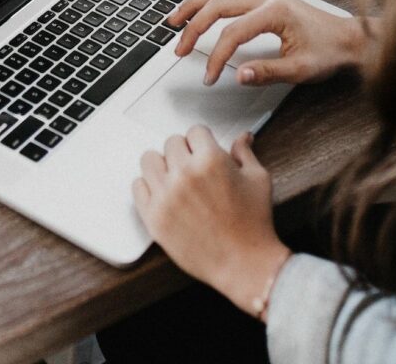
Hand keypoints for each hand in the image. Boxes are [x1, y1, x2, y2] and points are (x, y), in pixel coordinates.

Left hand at [133, 126, 290, 316]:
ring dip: (162, 165)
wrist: (243, 264)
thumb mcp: (258, 180)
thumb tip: (243, 138)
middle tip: (193, 167)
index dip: (202, 141)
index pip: (195, 131)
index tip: (204, 150)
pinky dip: (148, 187)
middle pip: (171, 143)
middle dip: (184, 151)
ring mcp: (165, 196)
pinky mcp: (153, 217)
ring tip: (175, 178)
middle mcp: (184, 174)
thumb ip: (245, 154)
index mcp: (210, 160)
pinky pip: (137, 186)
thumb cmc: (254, 225)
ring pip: (149, 160)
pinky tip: (163, 194)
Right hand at [169, 0, 368, 85]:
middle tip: (179, 49)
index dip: (216, 57)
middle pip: (217, 5)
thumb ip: (268, 73)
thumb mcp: (301, 70)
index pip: (232, 33)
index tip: (209, 77)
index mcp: (276, 11)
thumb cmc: (330, 52)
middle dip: (193, 28)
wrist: (350, 38)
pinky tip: (197, 10)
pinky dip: (208, 1)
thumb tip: (239, 75)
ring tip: (174, 21)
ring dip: (194, 6)